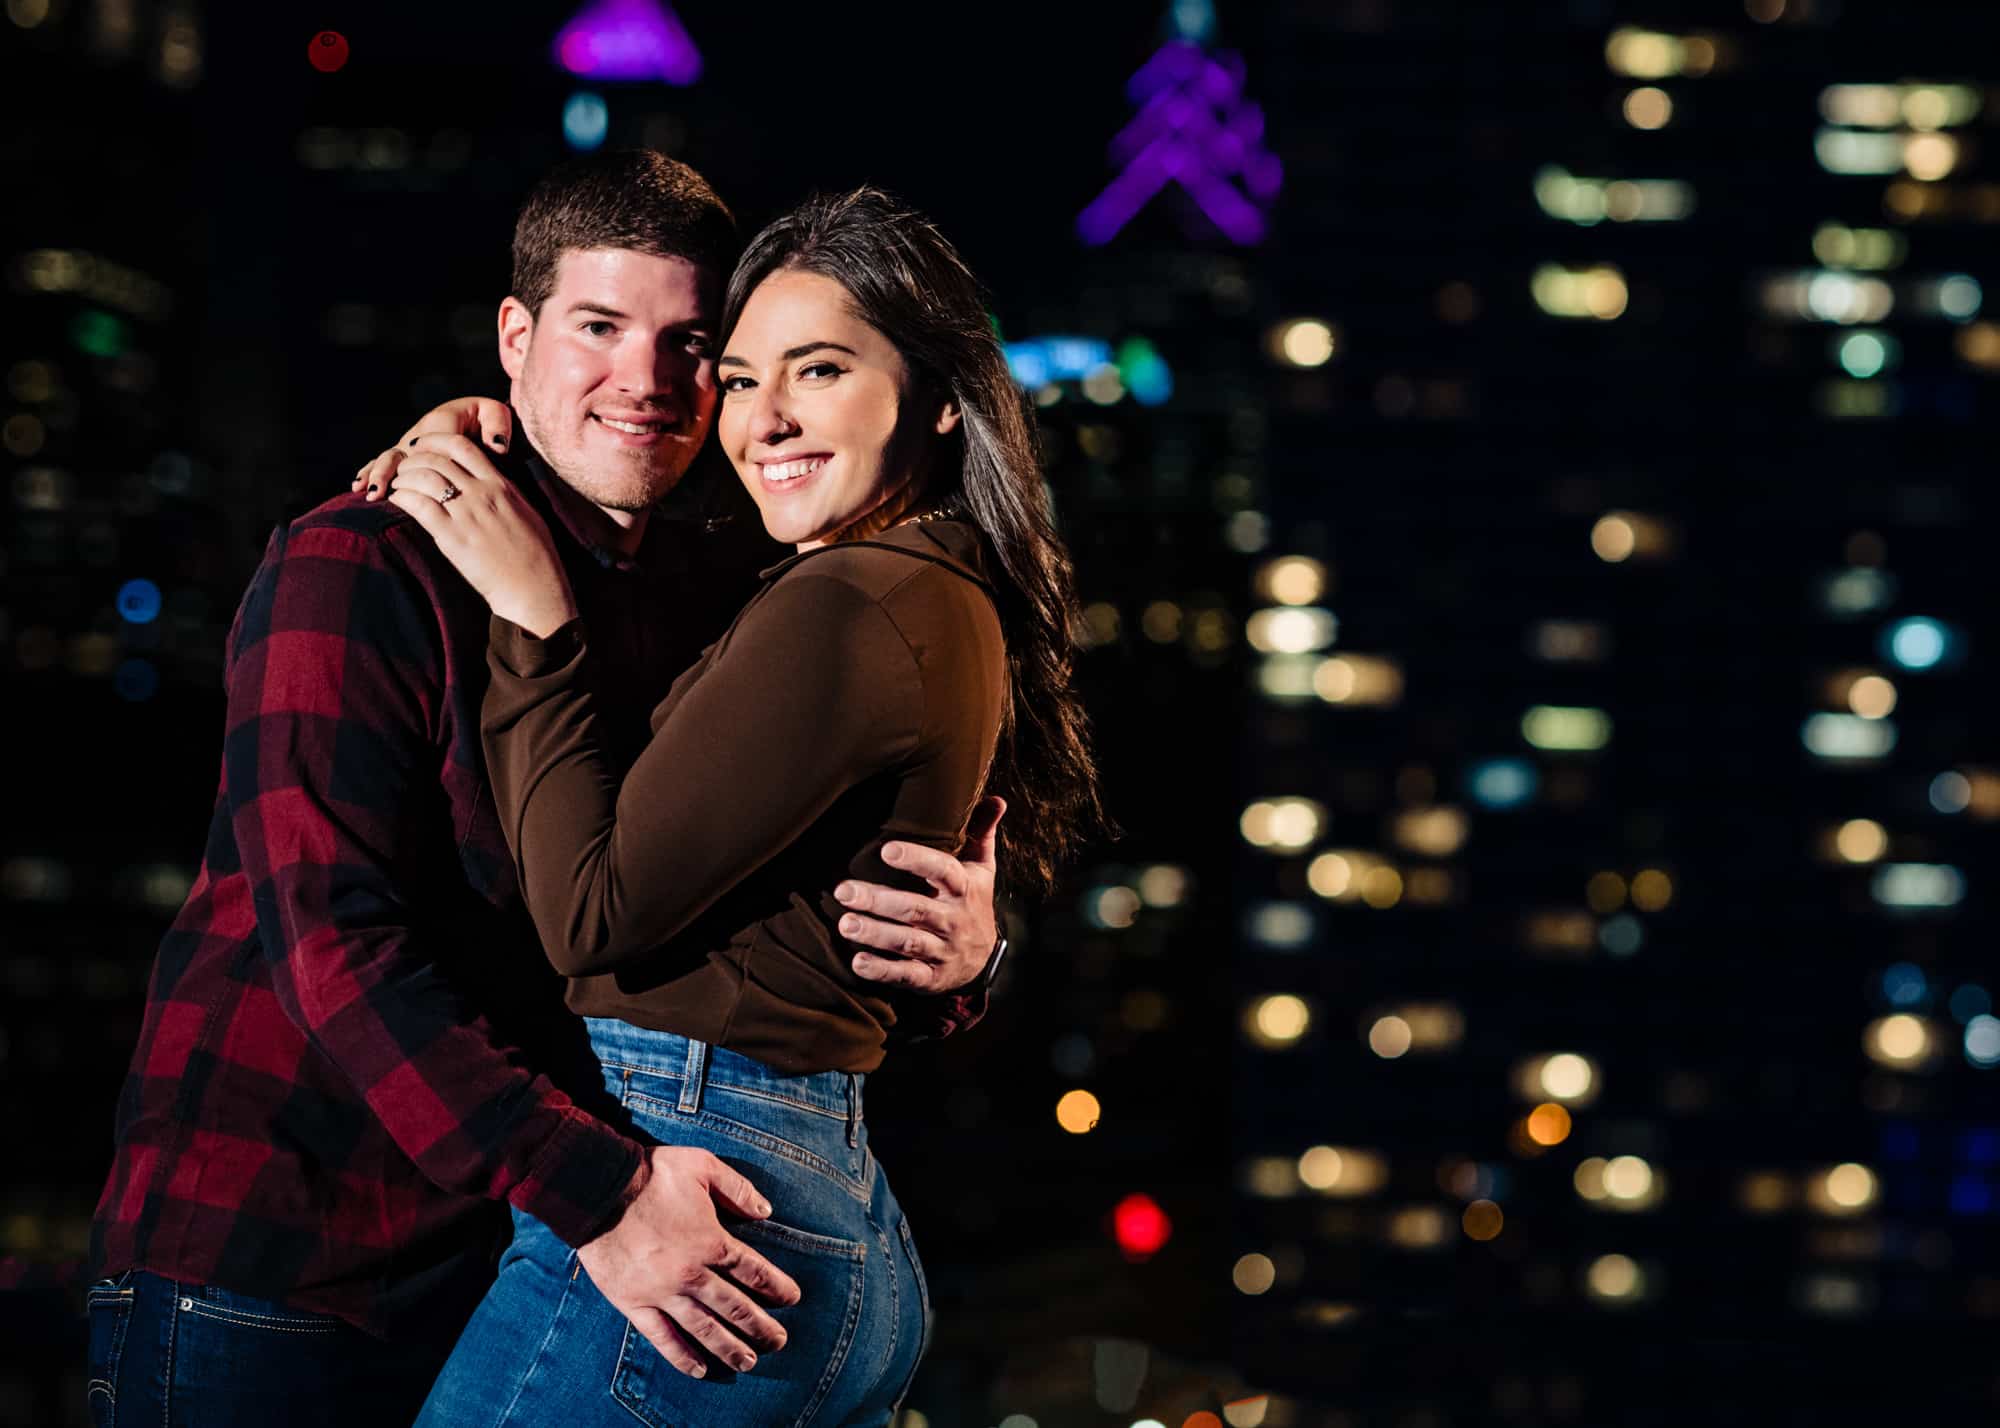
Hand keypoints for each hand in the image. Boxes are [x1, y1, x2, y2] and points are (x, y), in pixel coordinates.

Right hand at [351, 396, 513, 495]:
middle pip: (402, 453)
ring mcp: (409, 445)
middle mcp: (420, 434)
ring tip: (370, 494)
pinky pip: (384, 463)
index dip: (427, 463)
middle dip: (389, 472)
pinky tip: (359, 489)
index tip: (423, 482)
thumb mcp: (495, 415)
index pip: (432, 445)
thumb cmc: (485, 418)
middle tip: (380, 491)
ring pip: (389, 459)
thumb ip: (497, 427)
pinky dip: (370, 473)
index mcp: (442, 422)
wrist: (474, 414)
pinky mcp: (405, 454)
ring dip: (377, 475)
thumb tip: (497, 447)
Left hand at [382, 433, 577, 636]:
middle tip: (404, 469)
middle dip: (414, 459)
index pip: (463, 447)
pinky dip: (402, 498)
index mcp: (502, 486)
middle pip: (437, 459)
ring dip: (404, 477)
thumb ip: (505, 494)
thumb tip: (491, 483)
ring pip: (423, 477)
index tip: (423, 447)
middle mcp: (483, 494)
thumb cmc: (536, 557)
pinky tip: (397, 501)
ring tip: (397, 485)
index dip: (436, 441)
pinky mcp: (452, 536)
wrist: (534, 589)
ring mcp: (467, 514)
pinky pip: (418, 505)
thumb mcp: (526, 514)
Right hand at [579, 1145, 801, 1378]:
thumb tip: (766, 1210)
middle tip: (779, 1342)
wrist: (597, 1189)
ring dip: (729, 1347)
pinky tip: (699, 1369)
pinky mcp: (634, 1303)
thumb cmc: (652, 1174)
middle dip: (760, 1326)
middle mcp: (691, 1273)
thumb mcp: (702, 1166)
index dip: (776, 1286)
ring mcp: (662, 1292)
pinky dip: (681, 1356)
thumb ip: (737, 1189)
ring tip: (749, 1363)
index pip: (753, 1270)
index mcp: (711, 1241)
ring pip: (703, 1328)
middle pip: (734, 1306)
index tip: (793, 1298)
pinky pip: (661, 1337)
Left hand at [835, 796, 1003, 991]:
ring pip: (908, 942)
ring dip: (875, 934)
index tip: (886, 850)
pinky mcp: (931, 978)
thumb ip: (981, 832)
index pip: (942, 870)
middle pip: (915, 908)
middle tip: (843, 890)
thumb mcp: (982, 868)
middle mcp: (954, 920)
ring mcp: (942, 950)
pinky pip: (907, 975)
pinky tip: (857, 962)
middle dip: (879, 900)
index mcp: (964, 888)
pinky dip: (882, 970)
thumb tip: (996, 798)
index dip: (917, 860)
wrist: (984, 959)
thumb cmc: (972, 901)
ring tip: (845, 923)